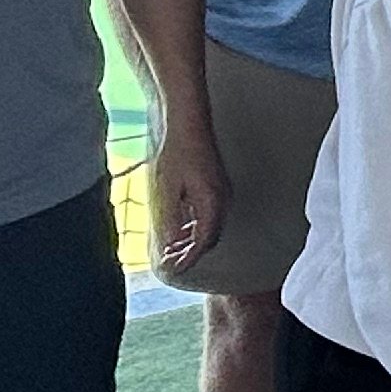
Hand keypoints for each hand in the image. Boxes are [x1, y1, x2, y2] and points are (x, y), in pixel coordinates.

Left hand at [149, 125, 228, 279]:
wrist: (188, 123)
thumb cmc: (176, 152)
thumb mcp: (167, 190)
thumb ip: (171, 220)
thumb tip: (172, 245)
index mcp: (211, 202)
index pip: (203, 242)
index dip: (188, 258)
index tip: (173, 268)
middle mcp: (223, 199)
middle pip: (211, 238)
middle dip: (191, 253)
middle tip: (170, 261)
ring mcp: (223, 192)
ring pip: (212, 227)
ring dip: (194, 240)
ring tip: (172, 247)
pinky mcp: (218, 186)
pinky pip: (212, 215)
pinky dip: (197, 227)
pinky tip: (181, 226)